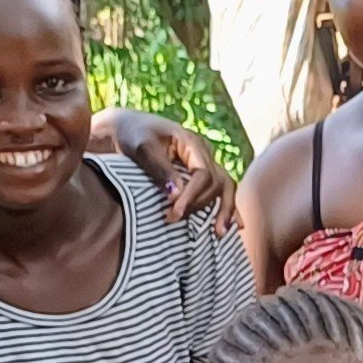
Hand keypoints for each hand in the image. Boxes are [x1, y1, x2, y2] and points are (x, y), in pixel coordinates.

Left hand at [90, 107, 237, 231]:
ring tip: (219, 233)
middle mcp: (204, 152)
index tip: (174, 214)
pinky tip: (237, 226)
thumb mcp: (142, 149)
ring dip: (223, 210)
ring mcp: (205, 162)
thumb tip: (178, 193)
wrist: (125, 129)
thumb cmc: (132, 135)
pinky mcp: (200, 174)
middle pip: (216, 183)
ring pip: (224, 187)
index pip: (204, 174)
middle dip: (198, 205)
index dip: (192, 196)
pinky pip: (220, 190)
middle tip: (174, 220)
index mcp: (192, 142)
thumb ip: (160, 170)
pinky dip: (227, 207)